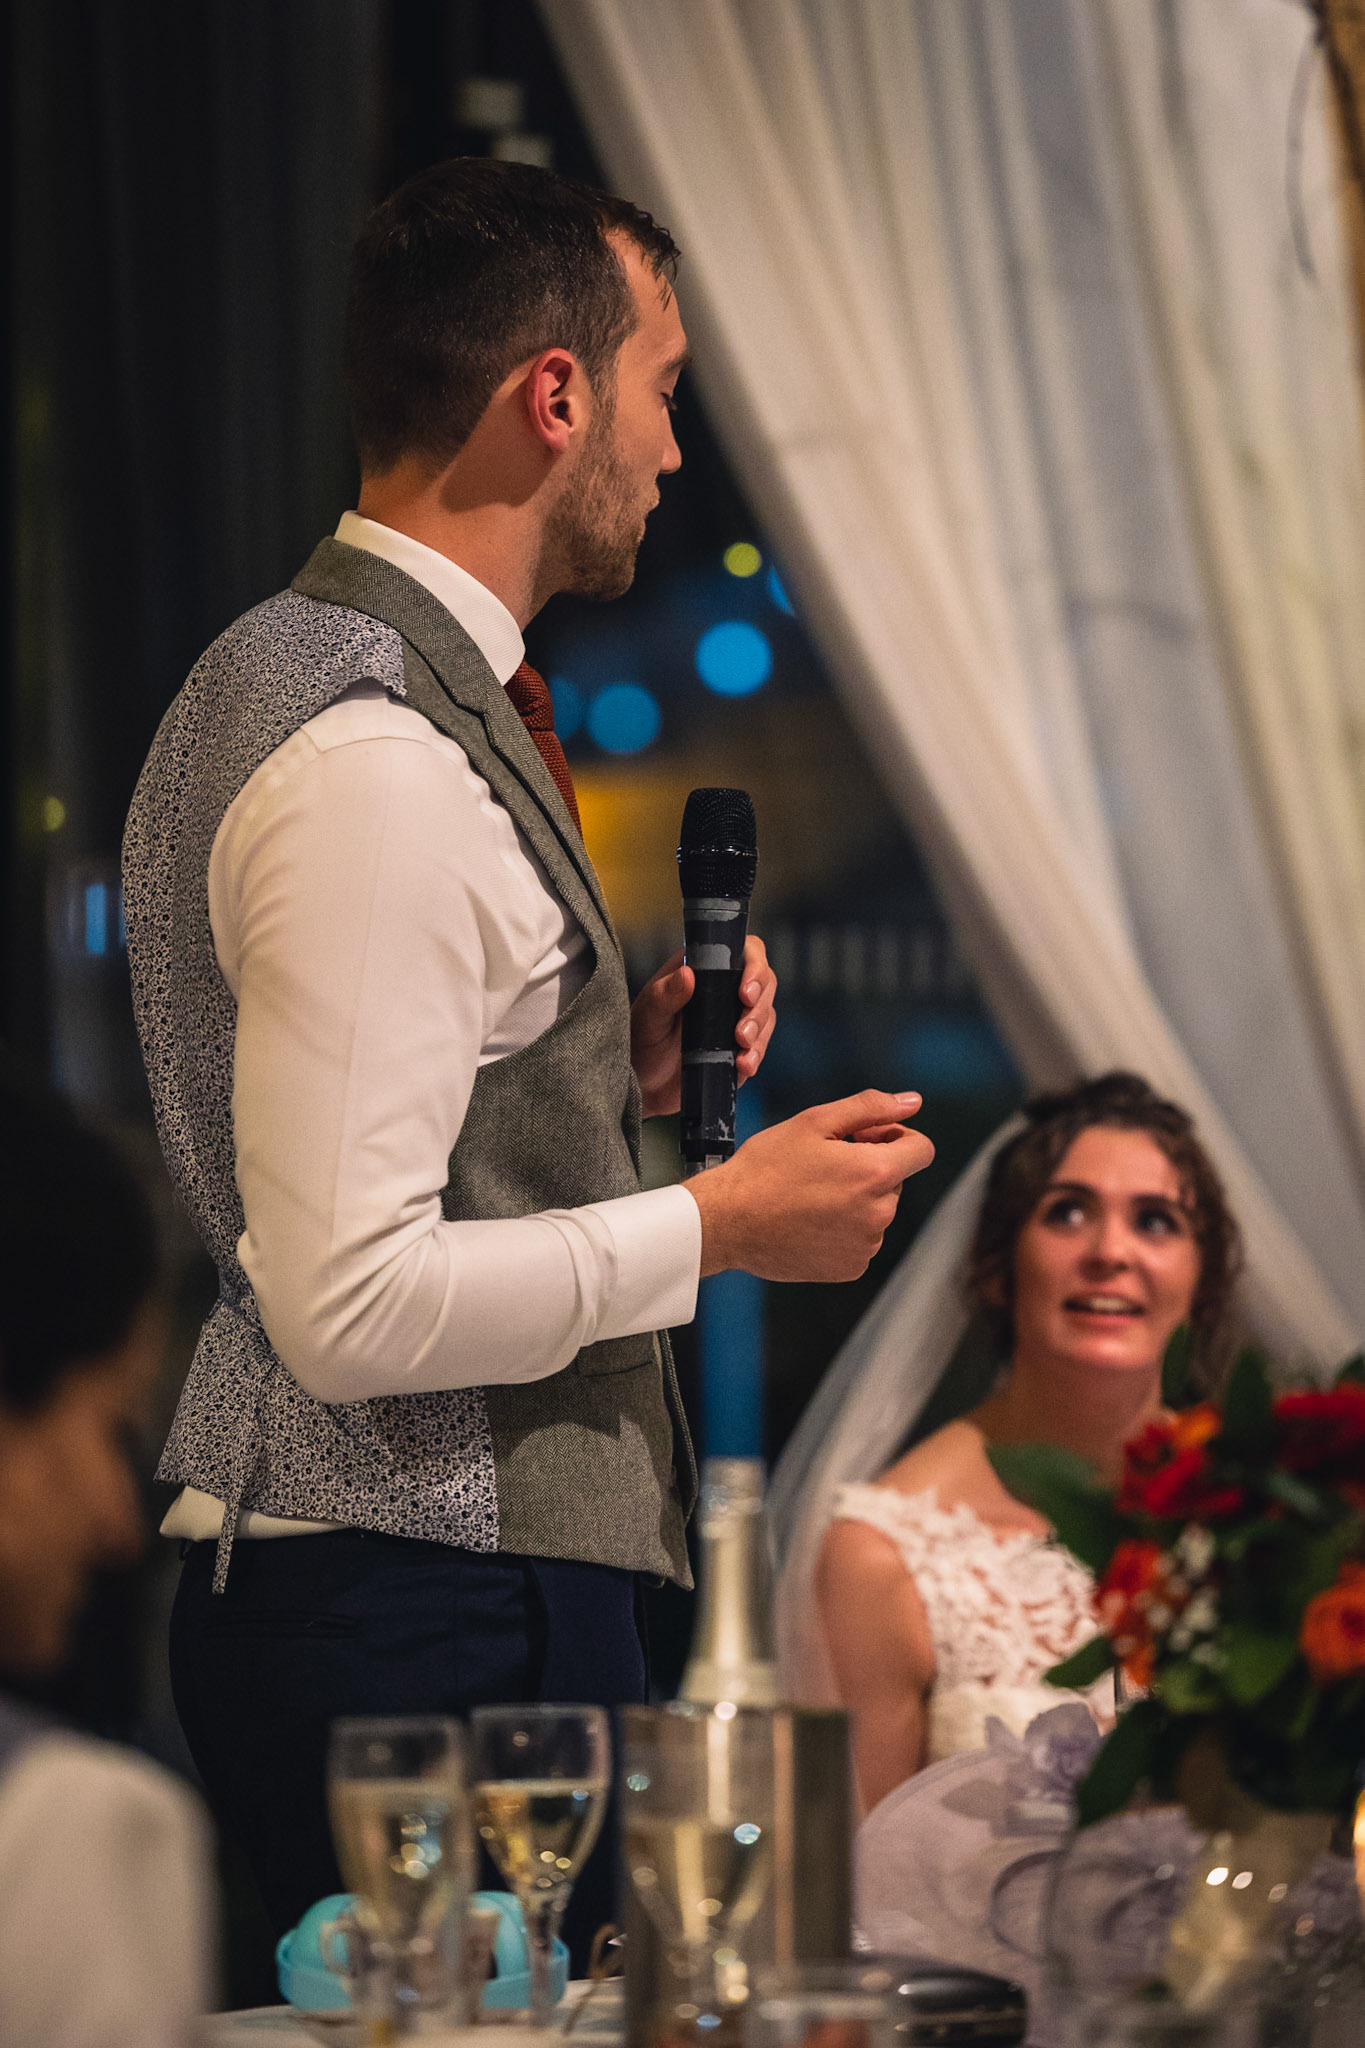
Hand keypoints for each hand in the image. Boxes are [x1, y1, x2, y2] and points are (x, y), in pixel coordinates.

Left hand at [629, 937, 776, 1117]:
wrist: (641, 1088)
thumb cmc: (638, 1043)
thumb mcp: (647, 1017)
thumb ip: (665, 995)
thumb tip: (687, 973)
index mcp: (703, 970)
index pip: (743, 952)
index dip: (754, 966)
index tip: (745, 992)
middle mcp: (723, 991)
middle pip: (764, 984)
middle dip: (759, 1007)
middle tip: (742, 1031)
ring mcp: (732, 1021)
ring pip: (766, 1016)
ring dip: (760, 1033)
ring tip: (742, 1048)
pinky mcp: (737, 1050)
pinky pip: (759, 1048)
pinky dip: (756, 1056)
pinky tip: (744, 1065)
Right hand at [686, 1089, 933, 1280]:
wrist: (728, 1221)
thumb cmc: (766, 1167)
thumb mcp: (815, 1122)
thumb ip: (870, 1108)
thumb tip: (913, 1101)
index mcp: (876, 1173)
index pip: (922, 1150)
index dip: (896, 1136)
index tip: (864, 1138)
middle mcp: (880, 1214)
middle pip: (894, 1180)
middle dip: (868, 1168)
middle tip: (821, 1166)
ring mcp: (866, 1245)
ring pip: (876, 1211)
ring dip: (855, 1200)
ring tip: (809, 1195)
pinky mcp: (850, 1268)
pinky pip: (860, 1240)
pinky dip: (843, 1229)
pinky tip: (808, 1220)